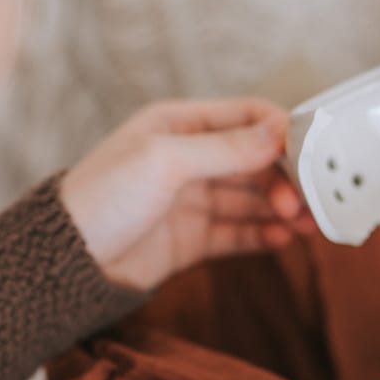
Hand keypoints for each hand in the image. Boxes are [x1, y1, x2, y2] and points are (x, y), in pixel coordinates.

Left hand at [60, 98, 315, 290]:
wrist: (66, 262)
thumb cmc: (102, 197)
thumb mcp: (164, 161)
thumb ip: (225, 149)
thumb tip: (279, 131)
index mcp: (177, 125)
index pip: (245, 117)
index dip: (281, 131)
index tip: (313, 150)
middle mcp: (187, 159)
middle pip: (254, 160)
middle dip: (286, 176)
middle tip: (309, 198)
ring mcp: (190, 201)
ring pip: (251, 199)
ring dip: (282, 208)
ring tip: (310, 223)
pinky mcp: (191, 239)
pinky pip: (237, 233)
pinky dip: (263, 235)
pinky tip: (284, 239)